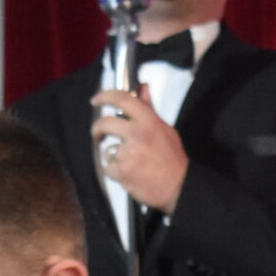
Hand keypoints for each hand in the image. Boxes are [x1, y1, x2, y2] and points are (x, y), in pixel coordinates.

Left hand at [89, 86, 188, 213]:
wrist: (179, 187)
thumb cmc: (172, 159)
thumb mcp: (165, 129)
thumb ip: (149, 109)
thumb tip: (142, 88)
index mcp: (148, 121)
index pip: (122, 99)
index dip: (104, 96)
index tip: (96, 100)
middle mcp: (137, 134)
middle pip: (105, 123)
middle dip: (97, 129)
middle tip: (98, 134)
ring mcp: (129, 153)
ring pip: (108, 149)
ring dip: (115, 156)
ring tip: (132, 163)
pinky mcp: (123, 171)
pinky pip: (109, 167)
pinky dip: (116, 172)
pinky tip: (130, 174)